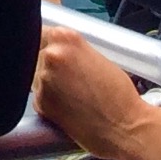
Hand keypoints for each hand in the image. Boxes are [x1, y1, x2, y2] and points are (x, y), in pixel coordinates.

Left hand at [34, 28, 149, 159]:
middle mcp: (51, 55)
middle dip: (46, 64)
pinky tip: (70, 106)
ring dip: (48, 83)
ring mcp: (43, 79)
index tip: (48, 50)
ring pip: (35, 76)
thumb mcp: (96, 56)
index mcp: (65, 38)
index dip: (46, 44)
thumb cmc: (118, 94)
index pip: (39, 31)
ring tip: (73, 94)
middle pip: (35, 53)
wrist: (126, 127)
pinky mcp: (40, 103)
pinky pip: (39, 97)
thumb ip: (71, 49)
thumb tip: (53, 47)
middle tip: (69, 78)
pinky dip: (49, 102)